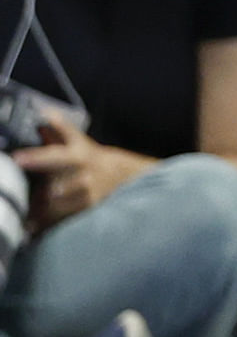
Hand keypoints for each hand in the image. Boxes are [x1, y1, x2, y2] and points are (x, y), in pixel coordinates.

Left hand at [10, 112, 154, 229]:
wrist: (121, 177)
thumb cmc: (91, 159)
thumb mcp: (78, 141)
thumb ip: (59, 128)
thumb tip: (42, 112)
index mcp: (77, 156)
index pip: (53, 156)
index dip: (34, 157)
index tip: (16, 158)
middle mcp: (83, 177)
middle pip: (49, 189)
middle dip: (35, 194)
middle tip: (20, 196)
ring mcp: (86, 196)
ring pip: (52, 206)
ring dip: (37, 209)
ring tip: (27, 213)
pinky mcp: (86, 211)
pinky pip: (58, 220)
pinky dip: (44, 223)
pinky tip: (35, 224)